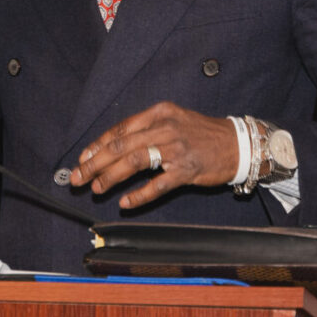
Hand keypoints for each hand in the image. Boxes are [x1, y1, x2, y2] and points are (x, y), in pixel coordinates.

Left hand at [67, 102, 240, 209]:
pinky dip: (139, 195)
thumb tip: (114, 146)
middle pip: (121, 146)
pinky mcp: (187, 170)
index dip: (97, 145)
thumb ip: (146, 130)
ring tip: (97, 188)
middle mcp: (165, 128)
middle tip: (79, 177)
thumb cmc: (202, 134)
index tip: (82, 158)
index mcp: (159, 113)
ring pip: (134, 162)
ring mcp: (176, 149)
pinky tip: (125, 202)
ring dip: (111, 177)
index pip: (120, 129)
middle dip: (95, 163)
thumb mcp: (173, 120)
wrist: (238, 144)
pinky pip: (157, 184)